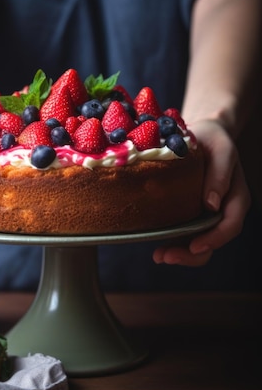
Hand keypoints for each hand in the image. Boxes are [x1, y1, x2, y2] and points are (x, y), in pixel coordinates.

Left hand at [152, 120, 250, 266]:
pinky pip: (183, 233)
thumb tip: (211, 204)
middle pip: (213, 241)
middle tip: (166, 256)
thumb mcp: (221, 150)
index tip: (195, 246)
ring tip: (158, 256)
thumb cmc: (213, 140)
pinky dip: (171, 243)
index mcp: (235, 198)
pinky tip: (155, 246)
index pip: (230, 225)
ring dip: (179, 254)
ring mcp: (205, 215)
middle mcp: (222, 211)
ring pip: (197, 243)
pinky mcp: (188, 213)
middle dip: (192, 255)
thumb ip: (220, 174)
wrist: (200, 133)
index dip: (214, 239)